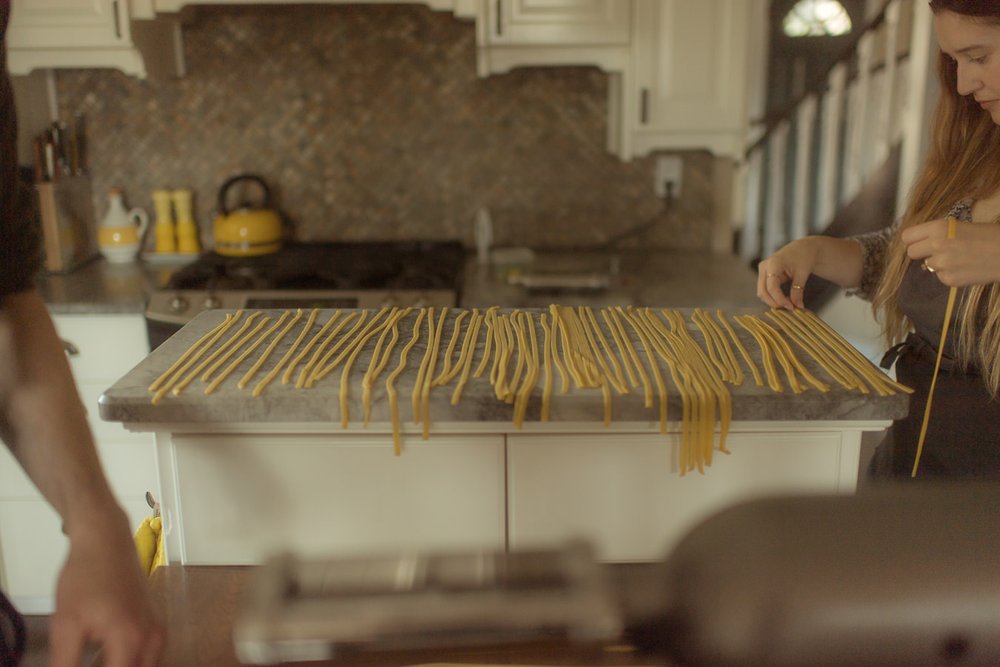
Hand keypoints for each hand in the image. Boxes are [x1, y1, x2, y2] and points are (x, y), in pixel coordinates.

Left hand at [50, 509, 164, 666]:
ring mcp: (158, 628)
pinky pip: (149, 655)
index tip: (83, 663)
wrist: (106, 539)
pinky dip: (130, 660)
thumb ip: (65, 663)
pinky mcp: (157, 621)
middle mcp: (152, 637)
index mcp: (131, 640)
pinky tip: (104, 652)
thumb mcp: (65, 625)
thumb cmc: (85, 575)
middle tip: (88, 659)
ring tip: (94, 657)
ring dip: (123, 666)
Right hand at [756, 237, 820, 309]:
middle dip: (774, 302)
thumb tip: (798, 306)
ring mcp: (763, 271)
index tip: (791, 307)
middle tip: (790, 307)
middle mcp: (764, 267)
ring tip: (789, 303)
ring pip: (762, 292)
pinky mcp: (765, 275)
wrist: (803, 248)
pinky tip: (785, 299)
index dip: (780, 299)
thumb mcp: (803, 273)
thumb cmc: (804, 256)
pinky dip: (773, 297)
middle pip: (763, 291)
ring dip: (773, 301)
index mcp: (773, 263)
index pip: (771, 287)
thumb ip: (798, 290)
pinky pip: (765, 290)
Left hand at [902, 218, 999, 286]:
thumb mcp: (960, 226)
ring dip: (939, 263)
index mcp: (938, 228)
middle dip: (922, 252)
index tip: (920, 241)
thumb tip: (923, 244)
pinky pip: (941, 276)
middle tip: (937, 250)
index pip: (907, 237)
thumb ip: (938, 234)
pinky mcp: (949, 279)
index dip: (913, 239)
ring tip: (960, 258)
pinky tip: (966, 268)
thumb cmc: (990, 235)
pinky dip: (950, 274)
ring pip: (928, 265)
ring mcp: (942, 264)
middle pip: (911, 253)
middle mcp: (935, 245)